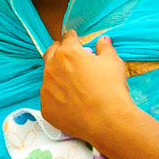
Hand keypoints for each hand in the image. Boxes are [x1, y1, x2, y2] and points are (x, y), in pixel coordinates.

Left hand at [40, 29, 136, 148]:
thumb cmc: (111, 88)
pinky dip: (57, 96)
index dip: (73, 38)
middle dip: (59, 51)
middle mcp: (51, 68)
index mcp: (67, 53)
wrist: (107, 121)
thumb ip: (105, 48)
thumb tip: (103, 40)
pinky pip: (49, 98)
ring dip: (57, 75)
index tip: (75, 39)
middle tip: (67, 55)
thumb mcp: (113, 62)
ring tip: (69, 81)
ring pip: (48, 77)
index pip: (67, 39)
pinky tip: (69, 101)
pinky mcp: (46, 108)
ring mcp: (46, 89)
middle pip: (51, 53)